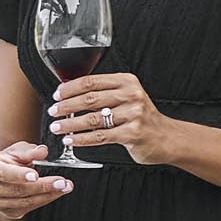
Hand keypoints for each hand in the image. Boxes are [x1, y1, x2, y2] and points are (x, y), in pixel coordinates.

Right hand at [0, 140, 69, 220]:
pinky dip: (45, 200)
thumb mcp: (17, 151)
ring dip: (48, 194)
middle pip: (17, 189)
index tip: (36, 175)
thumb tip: (43, 152)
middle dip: (42, 186)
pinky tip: (57, 193)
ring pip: (25, 201)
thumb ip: (29, 151)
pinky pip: (28, 208)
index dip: (19, 175)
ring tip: (65, 187)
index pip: (3, 172)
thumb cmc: (9, 161)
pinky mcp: (7, 213)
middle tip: (62, 182)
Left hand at [45, 71, 178, 166]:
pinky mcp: (132, 133)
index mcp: (127, 81)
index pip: (91, 81)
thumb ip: (105, 93)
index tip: (56, 95)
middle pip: (90, 98)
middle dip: (66, 106)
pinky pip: (100, 136)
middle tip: (52, 111)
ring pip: (93, 118)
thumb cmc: (142, 117)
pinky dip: (82, 139)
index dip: (70, 88)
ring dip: (70, 124)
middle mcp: (131, 95)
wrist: (167, 137)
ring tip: (57, 127)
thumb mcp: (128, 97)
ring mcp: (133, 114)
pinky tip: (71, 140)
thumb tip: (70, 92)